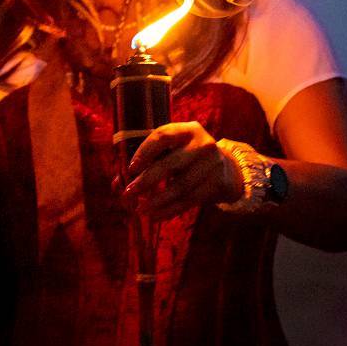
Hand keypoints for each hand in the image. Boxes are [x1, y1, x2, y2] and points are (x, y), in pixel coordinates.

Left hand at [122, 121, 243, 219]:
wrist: (227, 167)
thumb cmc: (188, 154)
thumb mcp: (176, 146)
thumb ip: (152, 156)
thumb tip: (119, 179)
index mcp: (188, 130)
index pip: (163, 136)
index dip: (144, 152)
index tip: (130, 168)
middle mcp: (203, 144)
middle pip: (170, 165)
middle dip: (146, 181)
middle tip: (128, 193)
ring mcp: (213, 165)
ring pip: (180, 187)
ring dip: (157, 201)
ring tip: (140, 210)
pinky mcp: (217, 185)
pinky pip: (189, 201)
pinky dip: (170, 210)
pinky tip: (155, 215)